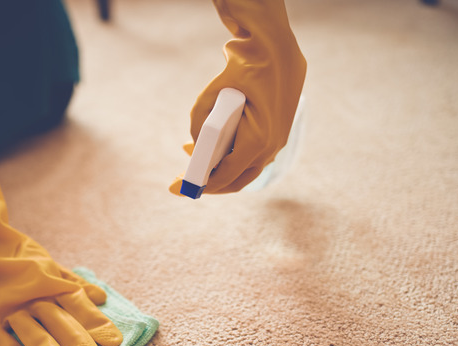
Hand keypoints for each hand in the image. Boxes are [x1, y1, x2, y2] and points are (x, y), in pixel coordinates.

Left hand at [170, 0, 306, 194]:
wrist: (274, 45)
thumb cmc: (242, 69)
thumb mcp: (209, 96)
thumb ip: (199, 125)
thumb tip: (195, 147)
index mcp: (259, 141)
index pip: (226, 176)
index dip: (201, 185)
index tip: (179, 189)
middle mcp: (272, 146)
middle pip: (237, 178)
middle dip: (209, 181)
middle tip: (183, 181)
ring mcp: (278, 140)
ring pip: (245, 166)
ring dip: (219, 165)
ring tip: (189, 155)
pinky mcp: (276, 131)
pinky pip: (252, 152)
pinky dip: (231, 153)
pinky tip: (211, 145)